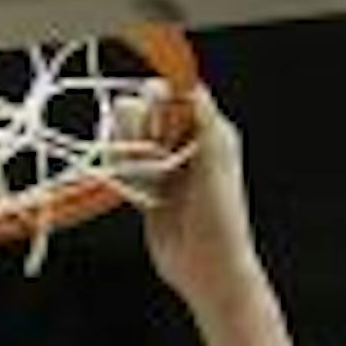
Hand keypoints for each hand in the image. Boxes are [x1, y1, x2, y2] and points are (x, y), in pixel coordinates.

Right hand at [134, 84, 258, 306]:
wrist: (207, 268)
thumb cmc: (220, 218)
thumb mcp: (216, 156)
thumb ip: (200, 111)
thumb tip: (182, 76)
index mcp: (209, 128)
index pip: (175, 90)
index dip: (160, 99)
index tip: (155, 119)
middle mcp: (186, 142)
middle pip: (147, 110)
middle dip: (142, 129)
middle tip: (156, 158)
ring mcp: (165, 165)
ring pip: (130, 137)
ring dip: (130, 153)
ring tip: (148, 180)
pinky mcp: (148, 187)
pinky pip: (125, 165)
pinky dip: (124, 173)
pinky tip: (140, 192)